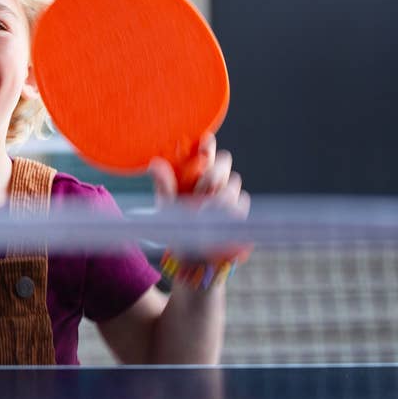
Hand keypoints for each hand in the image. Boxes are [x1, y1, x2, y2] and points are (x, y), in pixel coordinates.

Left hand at [148, 134, 250, 282]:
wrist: (191, 257)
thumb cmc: (176, 226)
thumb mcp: (166, 206)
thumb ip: (164, 185)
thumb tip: (155, 163)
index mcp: (194, 174)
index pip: (205, 151)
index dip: (207, 143)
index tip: (204, 141)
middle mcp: (213, 180)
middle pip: (225, 161)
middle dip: (215, 172)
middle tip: (204, 188)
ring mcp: (228, 195)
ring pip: (233, 183)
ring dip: (220, 196)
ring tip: (205, 212)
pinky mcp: (241, 211)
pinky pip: (242, 202)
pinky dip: (230, 211)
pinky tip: (218, 222)